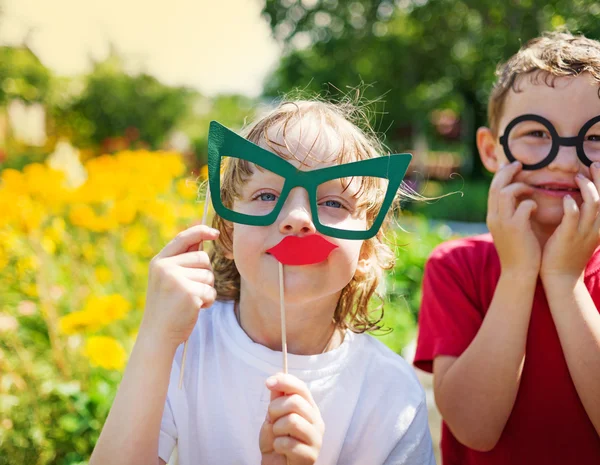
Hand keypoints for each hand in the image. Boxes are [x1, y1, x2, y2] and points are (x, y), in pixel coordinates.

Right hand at [139, 225, 218, 349]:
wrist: (157, 335)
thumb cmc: (167, 307)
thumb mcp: (168, 279)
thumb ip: (181, 261)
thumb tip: (202, 239)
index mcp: (159, 261)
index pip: (183, 238)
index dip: (201, 231)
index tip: (215, 233)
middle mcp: (165, 267)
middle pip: (203, 257)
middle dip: (205, 273)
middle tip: (193, 290)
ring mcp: (176, 279)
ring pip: (209, 275)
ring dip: (207, 289)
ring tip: (191, 301)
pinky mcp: (188, 293)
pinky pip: (211, 290)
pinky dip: (208, 301)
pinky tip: (195, 309)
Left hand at [259, 374, 323, 464]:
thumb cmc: (277, 441)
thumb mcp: (273, 417)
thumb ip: (277, 398)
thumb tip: (277, 376)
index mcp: (309, 409)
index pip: (301, 388)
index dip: (285, 382)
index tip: (268, 382)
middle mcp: (316, 421)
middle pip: (296, 402)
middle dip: (275, 409)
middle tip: (272, 420)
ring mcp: (316, 439)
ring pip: (292, 421)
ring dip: (277, 429)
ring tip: (278, 436)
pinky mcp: (311, 456)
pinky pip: (288, 443)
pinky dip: (277, 445)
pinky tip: (280, 449)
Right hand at [487, 161, 539, 275]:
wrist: (517, 272)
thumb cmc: (518, 252)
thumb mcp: (507, 231)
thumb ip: (508, 215)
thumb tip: (516, 199)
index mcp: (491, 217)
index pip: (492, 189)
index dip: (501, 175)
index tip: (511, 167)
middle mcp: (493, 217)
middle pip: (497, 186)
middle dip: (508, 172)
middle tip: (520, 164)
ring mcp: (503, 222)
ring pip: (507, 192)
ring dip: (521, 186)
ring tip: (531, 190)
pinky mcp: (516, 227)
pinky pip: (524, 205)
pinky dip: (531, 203)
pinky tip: (535, 208)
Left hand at [541, 164, 599, 280]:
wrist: (561, 278)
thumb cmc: (568, 252)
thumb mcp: (584, 233)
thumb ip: (585, 217)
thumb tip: (580, 198)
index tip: (598, 166)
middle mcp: (597, 227)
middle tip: (593, 164)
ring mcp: (584, 232)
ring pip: (594, 204)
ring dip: (587, 187)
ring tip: (578, 177)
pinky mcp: (568, 236)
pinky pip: (573, 216)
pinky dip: (571, 204)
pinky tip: (566, 197)